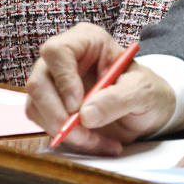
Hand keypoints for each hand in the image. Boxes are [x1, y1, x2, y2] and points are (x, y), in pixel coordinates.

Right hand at [25, 23, 175, 154]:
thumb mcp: (143, 91)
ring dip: (64, 131)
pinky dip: (67, 139)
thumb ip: (117, 99)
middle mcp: (63, 59)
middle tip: (85, 133)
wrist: (146, 111)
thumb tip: (86, 115)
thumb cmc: (145, 90)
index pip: (57, 51)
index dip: (63, 79)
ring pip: (36, 106)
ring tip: (98, 141)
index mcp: (86, 41)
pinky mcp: (50, 106)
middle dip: (58, 114)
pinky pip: (43, 123)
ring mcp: (53, 82)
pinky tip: (92, 142)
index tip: (77, 105)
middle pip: (39, 81)